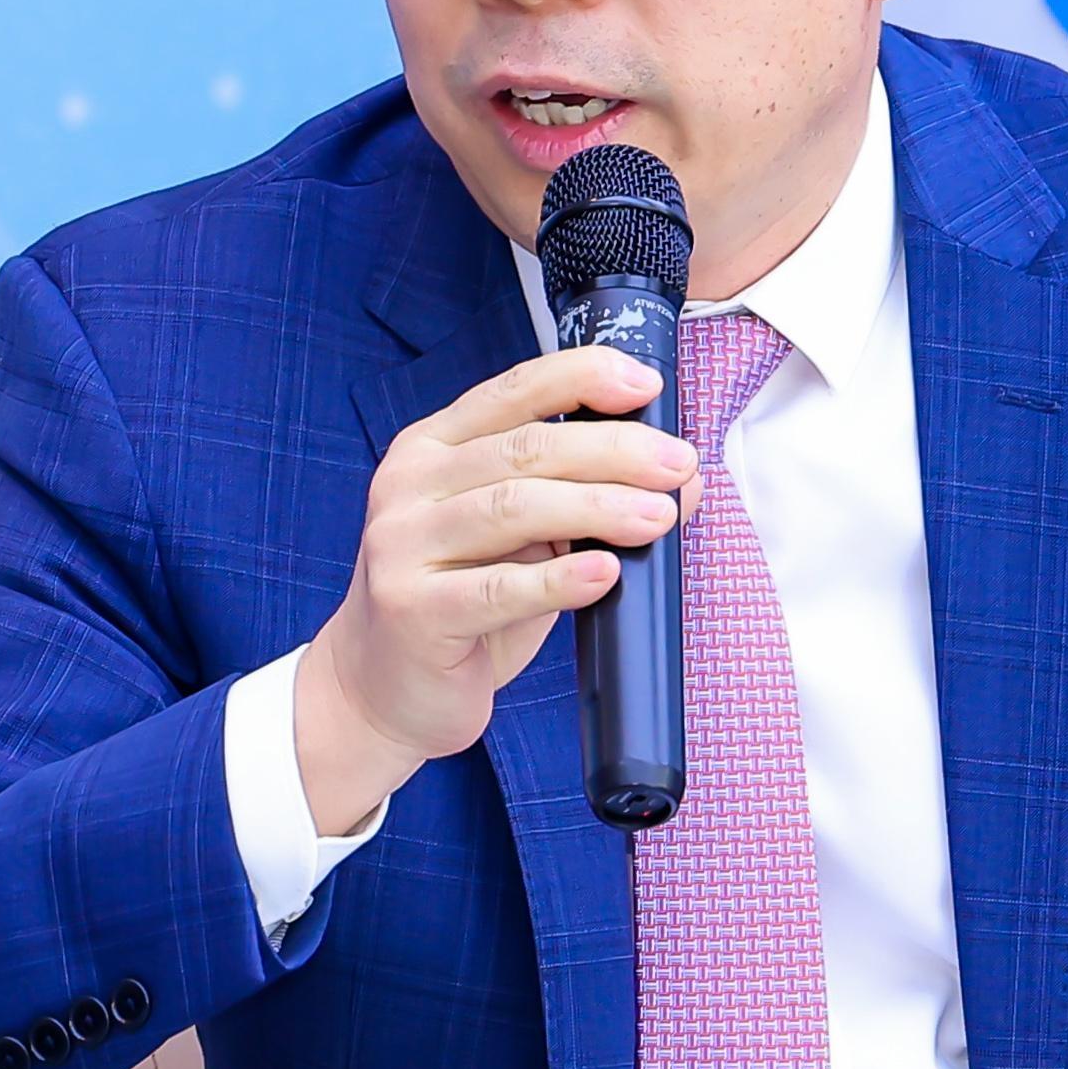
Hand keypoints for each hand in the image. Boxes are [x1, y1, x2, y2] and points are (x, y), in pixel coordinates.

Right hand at [294, 347, 699, 832]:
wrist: (382, 690)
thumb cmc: (461, 604)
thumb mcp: (523, 540)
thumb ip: (586, 498)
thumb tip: (685, 480)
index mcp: (434, 447)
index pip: (512, 392)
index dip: (582, 378)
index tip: (646, 386)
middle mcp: (409, 484)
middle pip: (524, 449)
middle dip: (613, 451)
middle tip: (677, 466)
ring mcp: (401, 545)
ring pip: (512, 507)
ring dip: (597, 507)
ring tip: (658, 517)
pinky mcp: (411, 610)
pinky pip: (496, 589)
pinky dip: (558, 579)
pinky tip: (604, 574)